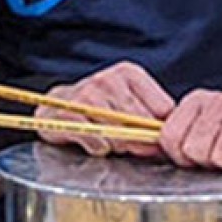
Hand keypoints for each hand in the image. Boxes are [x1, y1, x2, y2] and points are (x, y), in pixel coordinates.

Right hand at [37, 61, 174, 157]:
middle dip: (139, 139)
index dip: (159, 128)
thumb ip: (151, 118)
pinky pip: (97, 141)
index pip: (163, 108)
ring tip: (110, 141)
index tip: (150, 135)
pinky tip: (95, 143)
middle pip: (141, 122)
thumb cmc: (99, 108)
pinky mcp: (67, 114)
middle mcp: (107, 80)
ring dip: (118, 145)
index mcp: (128, 73)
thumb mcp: (129, 103)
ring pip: (120, 134)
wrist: (57, 107)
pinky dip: (99, 148)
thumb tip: (164, 143)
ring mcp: (86, 95)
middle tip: (129, 143)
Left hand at [157, 90, 221, 171]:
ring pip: (221, 158)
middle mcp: (218, 101)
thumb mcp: (207, 125)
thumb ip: (182, 137)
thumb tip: (158, 154)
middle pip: (194, 151)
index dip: (180, 157)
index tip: (195, 159)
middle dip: (208, 162)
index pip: (169, 137)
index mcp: (196, 101)